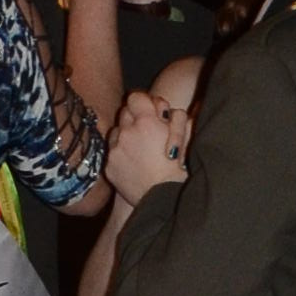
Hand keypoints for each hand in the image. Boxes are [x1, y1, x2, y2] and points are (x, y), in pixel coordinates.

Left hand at [105, 86, 190, 205]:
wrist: (163, 198)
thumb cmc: (179, 168)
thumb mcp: (186, 136)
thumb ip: (174, 117)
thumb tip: (165, 110)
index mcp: (146, 122)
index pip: (136, 97)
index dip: (144, 102)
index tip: (151, 111)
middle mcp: (127, 132)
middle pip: (125, 111)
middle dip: (136, 118)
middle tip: (148, 130)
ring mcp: (116, 149)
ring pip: (117, 130)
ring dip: (127, 134)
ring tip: (141, 148)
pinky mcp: (109, 165)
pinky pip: (112, 151)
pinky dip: (121, 153)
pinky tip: (134, 162)